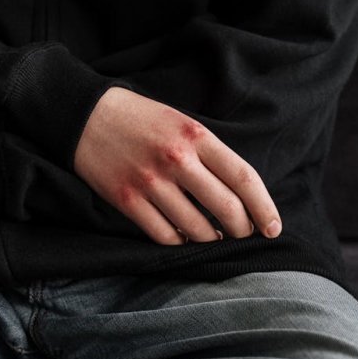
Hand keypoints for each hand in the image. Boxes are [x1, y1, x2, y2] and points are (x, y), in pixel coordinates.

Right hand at [74, 87, 280, 244]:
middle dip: (242, 229)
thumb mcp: (181, 123)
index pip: (244, 178)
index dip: (264, 208)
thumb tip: (239, 194)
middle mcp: (177, 159)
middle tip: (242, 234)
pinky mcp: (127, 200)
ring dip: (211, 239)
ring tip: (212, 236)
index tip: (273, 228)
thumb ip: (209, 153)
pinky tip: (183, 235)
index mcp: (196, 136)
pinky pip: (165, 235)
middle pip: (227, 208)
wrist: (84, 116)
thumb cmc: (140, 120)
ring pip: (197, 229)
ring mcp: (150, 182)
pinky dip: (180, 241)